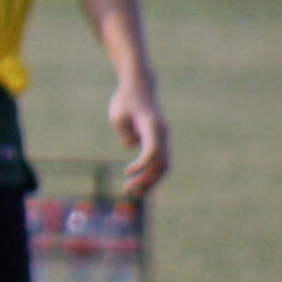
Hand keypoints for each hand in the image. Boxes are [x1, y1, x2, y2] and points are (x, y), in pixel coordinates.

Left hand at [111, 77, 169, 197]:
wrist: (139, 88)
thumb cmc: (125, 101)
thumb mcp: (117, 115)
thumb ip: (124, 132)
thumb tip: (132, 146)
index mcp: (152, 127)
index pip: (153, 151)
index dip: (142, 165)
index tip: (126, 172)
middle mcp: (162, 134)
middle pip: (161, 163)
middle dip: (146, 179)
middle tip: (127, 190)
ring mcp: (163, 138)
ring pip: (164, 166)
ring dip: (151, 181)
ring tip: (133, 193)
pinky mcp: (159, 141)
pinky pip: (160, 162)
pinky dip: (152, 174)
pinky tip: (139, 185)